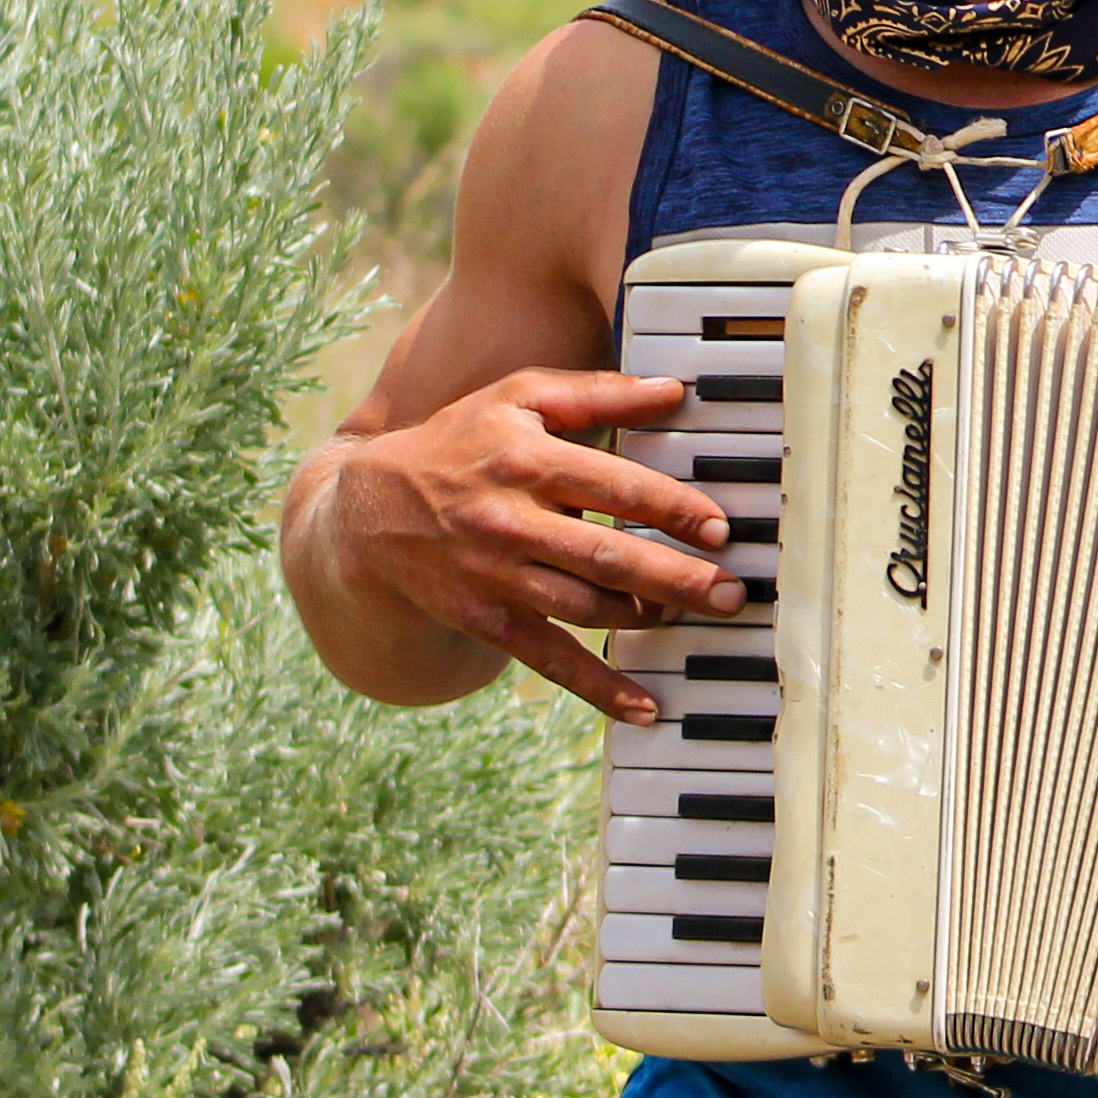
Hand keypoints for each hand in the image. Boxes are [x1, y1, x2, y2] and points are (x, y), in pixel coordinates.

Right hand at [310, 368, 739, 723]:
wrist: (367, 511)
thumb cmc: (461, 440)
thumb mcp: (519, 398)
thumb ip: (598, 393)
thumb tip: (674, 390)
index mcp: (528, 462)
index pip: (613, 488)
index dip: (669, 509)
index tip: (719, 528)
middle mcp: (511, 523)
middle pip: (604, 556)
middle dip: (674, 577)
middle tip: (730, 592)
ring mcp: (496, 578)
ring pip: (582, 608)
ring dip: (644, 618)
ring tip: (698, 618)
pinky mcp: (486, 620)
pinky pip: (549, 659)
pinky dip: (598, 688)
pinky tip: (645, 706)